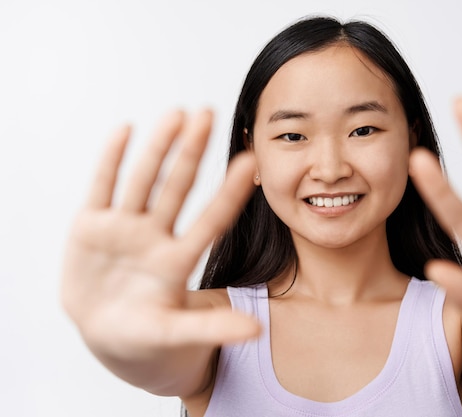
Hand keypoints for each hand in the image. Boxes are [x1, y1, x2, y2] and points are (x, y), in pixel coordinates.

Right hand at [61, 110, 259, 362]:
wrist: (106, 335)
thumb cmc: (146, 337)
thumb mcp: (176, 335)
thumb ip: (211, 330)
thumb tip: (256, 333)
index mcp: (178, 261)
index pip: (211, 220)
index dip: (229, 193)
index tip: (251, 162)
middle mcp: (154, 237)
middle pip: (177, 188)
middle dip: (191, 152)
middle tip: (209, 113)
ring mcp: (123, 229)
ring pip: (142, 180)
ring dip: (158, 147)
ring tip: (177, 114)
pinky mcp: (90, 227)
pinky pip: (102, 187)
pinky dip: (111, 160)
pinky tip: (126, 130)